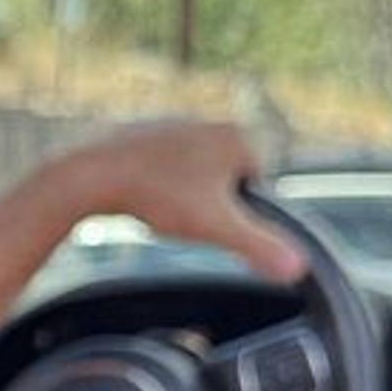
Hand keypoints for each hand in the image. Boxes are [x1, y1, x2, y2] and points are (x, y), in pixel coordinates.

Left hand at [64, 121, 307, 283]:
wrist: (91, 175)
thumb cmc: (155, 197)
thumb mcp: (216, 228)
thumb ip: (260, 246)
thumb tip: (300, 269)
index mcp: (236, 135)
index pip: (256, 189)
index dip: (230, 215)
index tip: (202, 217)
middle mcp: (209, 121)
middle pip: (222, 186)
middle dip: (202, 206)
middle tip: (175, 212)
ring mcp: (175, 124)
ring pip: (190, 180)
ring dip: (177, 198)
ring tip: (155, 203)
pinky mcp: (145, 133)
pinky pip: (161, 172)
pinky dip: (153, 188)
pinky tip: (138, 195)